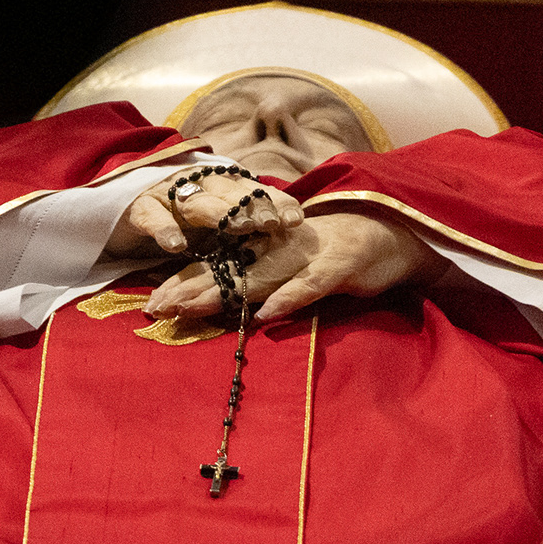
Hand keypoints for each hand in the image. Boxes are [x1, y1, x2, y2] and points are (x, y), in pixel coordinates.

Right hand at [105, 169, 303, 256]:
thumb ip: (241, 228)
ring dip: (218, 213)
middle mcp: (197, 186)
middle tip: (271, 222)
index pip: (254, 191)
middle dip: (253, 206)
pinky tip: (176, 245)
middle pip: (230, 193)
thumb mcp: (214, 225)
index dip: (275, 201)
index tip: (296, 219)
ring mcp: (167, 195)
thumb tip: (285, 240)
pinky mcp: (138, 208)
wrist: (118, 211)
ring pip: (196, 201)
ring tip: (239, 226)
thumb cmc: (176, 220)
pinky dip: (164, 229)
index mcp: (219, 188)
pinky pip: (152, 217)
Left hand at [144, 211, 448, 321]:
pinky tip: (267, 314)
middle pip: (226, 270)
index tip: (151, 303)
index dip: (183, 281)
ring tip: (190, 307)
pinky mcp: (339, 265)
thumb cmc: (333, 253)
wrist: (391, 229)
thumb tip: (223, 307)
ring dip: (223, 293)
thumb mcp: (291, 265)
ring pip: (258, 275)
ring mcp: (307, 254)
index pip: (216, 265)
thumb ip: (259, 281)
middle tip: (155, 308)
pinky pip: (310, 284)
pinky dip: (289, 298)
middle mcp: (278, 248)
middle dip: (188, 289)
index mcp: (265, 248)